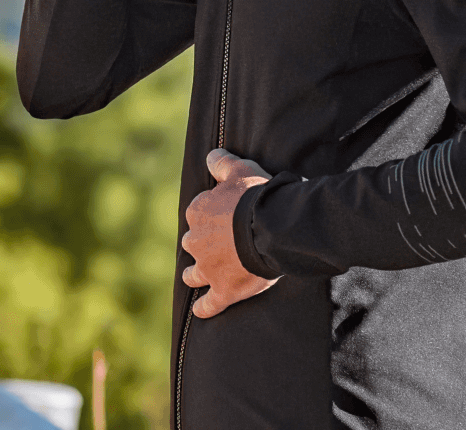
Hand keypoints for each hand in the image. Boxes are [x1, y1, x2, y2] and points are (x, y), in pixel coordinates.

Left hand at [181, 149, 277, 318]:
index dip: (211, 215)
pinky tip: (202, 310)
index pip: (198, 213)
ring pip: (194, 275)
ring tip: (200, 276)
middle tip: (219, 244)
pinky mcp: (222, 291)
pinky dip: (205, 308)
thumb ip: (222, 163)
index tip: (224, 216)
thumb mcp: (240, 169)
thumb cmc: (256, 195)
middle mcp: (196, 241)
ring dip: (196, 275)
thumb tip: (210, 155)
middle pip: (193, 243)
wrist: (272, 227)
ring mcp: (208, 268)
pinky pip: (209, 304)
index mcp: (198, 212)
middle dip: (202, 244)